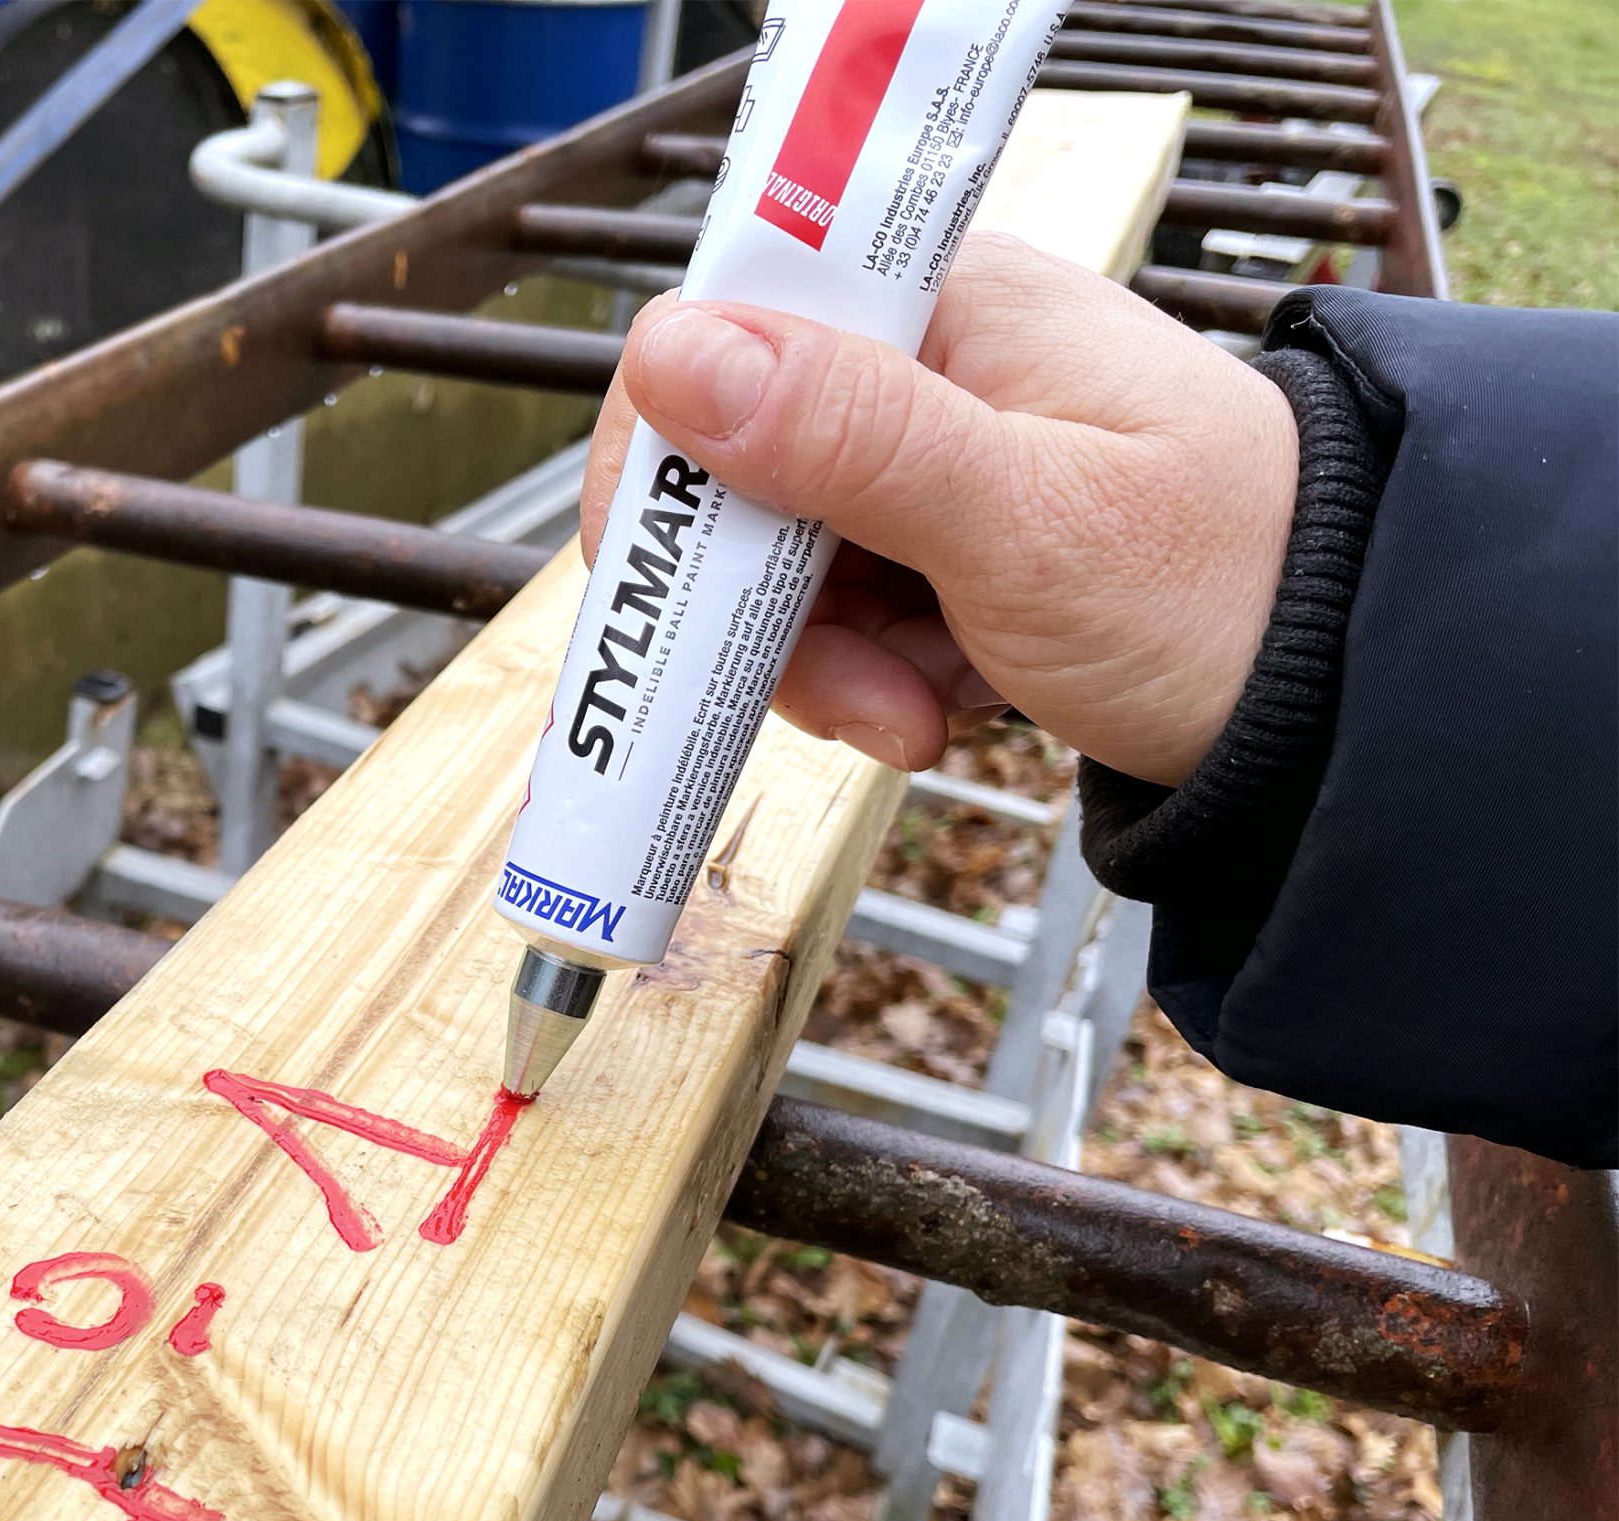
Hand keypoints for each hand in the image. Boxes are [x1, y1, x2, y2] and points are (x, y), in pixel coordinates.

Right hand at [579, 231, 1298, 786]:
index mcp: (945, 306)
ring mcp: (931, 460)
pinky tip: (938, 706)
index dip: (675, 454)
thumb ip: (849, 436)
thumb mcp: (1024, 517)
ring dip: (821, 662)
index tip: (681, 576)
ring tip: (917, 715)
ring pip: (775, 559)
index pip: (727, 331)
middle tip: (840, 691)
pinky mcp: (939, 545)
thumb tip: (675, 352)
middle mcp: (925, 365)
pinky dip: (868, 678)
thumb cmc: (1226, 585)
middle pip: (735, 468)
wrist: (1345, 700)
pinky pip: (837, 611)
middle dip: (762, 601)